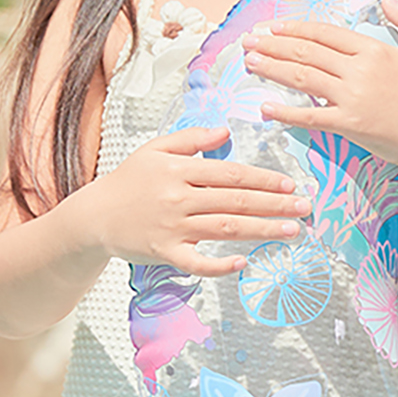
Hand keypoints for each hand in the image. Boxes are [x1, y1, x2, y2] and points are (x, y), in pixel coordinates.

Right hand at [78, 125, 310, 277]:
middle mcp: (178, 198)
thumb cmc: (127, 181)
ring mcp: (172, 227)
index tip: (289, 184)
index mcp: (179, 169)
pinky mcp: (165, 253)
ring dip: (262, 230)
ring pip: (225, 229)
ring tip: (291, 231)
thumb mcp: (155, 149)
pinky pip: (196, 263)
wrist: (93, 216)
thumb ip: (191, 138)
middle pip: (235, 201)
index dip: (263, 180)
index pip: (230, 174)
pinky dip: (219, 265)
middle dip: (274, 205)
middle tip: (304, 207)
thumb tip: (225, 131)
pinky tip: (242, 263)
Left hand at [240, 0, 397, 172]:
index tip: (275, 27)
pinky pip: (310, 116)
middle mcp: (359, 70)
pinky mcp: (349, 125)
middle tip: (248, 40)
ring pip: (303, 78)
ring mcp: (352, 98)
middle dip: (273, 44)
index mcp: (374, 50)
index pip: (326, 34)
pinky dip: (286, 112)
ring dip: (272, 69)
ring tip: (250, 63)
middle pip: (307, 52)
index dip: (297, 28)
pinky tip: (266, 107)